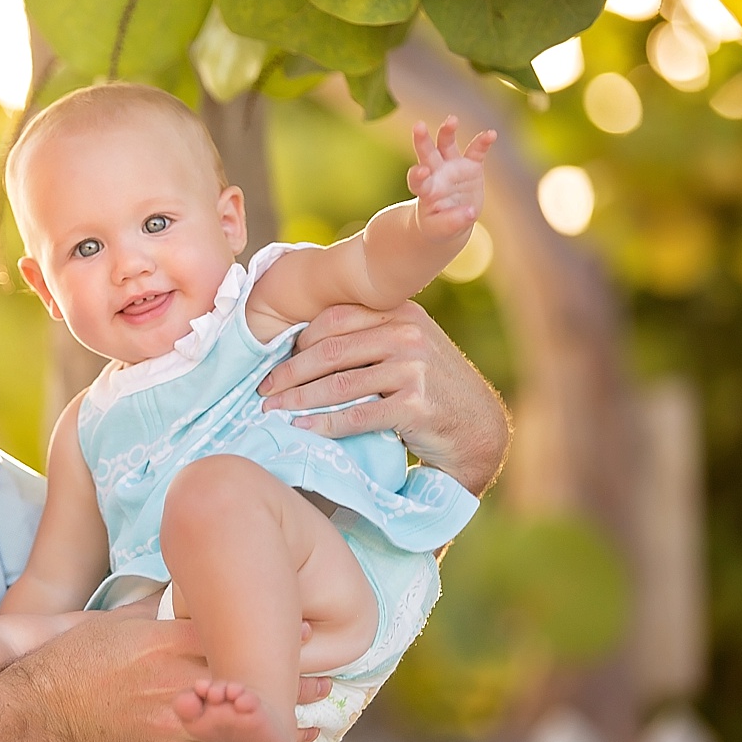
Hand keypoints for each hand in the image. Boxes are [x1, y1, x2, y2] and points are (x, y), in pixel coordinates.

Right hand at [13, 604, 327, 741]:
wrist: (38, 707)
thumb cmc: (72, 658)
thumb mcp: (116, 620)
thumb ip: (156, 614)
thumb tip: (190, 604)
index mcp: (165, 644)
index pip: (230, 637)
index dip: (272, 638)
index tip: (306, 633)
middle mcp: (176, 684)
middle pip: (246, 684)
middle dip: (289, 686)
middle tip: (325, 684)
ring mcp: (172, 722)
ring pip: (239, 727)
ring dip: (279, 728)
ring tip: (313, 725)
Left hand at [257, 301, 510, 493]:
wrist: (478, 429)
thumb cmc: (432, 389)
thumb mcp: (407, 348)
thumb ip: (369, 337)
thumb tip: (302, 344)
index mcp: (400, 312)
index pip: (334, 318)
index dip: (298, 341)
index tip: (274, 361)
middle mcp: (408, 333)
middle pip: (330, 349)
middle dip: (289, 372)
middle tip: (262, 389)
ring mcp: (414, 368)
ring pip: (339, 383)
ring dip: (298, 399)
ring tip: (272, 410)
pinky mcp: (416, 405)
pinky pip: (358, 415)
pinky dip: (324, 423)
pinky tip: (302, 428)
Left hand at [407, 116, 494, 241]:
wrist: (450, 220)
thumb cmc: (437, 225)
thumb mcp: (440, 229)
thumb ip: (452, 222)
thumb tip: (469, 212)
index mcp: (425, 190)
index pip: (418, 181)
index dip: (418, 175)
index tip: (420, 172)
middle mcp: (436, 173)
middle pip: (427, 154)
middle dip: (422, 140)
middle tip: (418, 126)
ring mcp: (453, 167)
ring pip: (447, 145)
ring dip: (448, 132)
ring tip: (451, 120)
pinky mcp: (471, 166)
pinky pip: (476, 151)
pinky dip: (483, 142)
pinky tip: (491, 134)